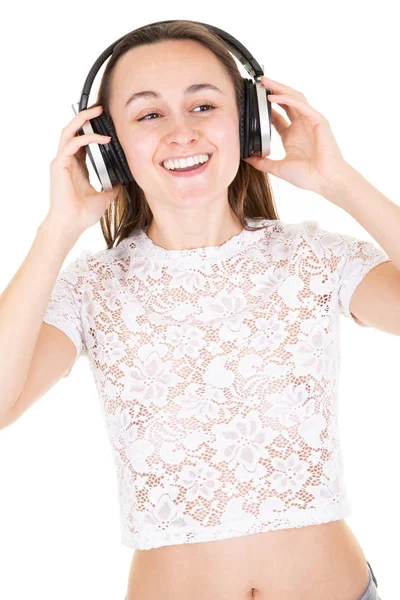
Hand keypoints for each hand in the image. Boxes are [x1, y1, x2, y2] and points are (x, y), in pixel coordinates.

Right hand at [49, 104, 120, 235]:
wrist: (72, 224)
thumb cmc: (83, 213)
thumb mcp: (105, 196)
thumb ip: (112, 186)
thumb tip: (123, 180)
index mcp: (76, 166)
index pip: (82, 140)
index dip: (92, 129)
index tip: (106, 122)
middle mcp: (67, 161)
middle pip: (73, 130)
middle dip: (85, 117)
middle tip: (100, 108)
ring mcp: (61, 162)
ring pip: (69, 131)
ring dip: (83, 120)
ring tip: (97, 112)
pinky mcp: (60, 165)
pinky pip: (72, 144)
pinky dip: (87, 138)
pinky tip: (102, 139)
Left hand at [242, 76, 347, 195]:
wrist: (324, 180)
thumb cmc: (307, 176)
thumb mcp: (278, 168)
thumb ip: (262, 163)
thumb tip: (247, 159)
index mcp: (292, 136)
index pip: (277, 116)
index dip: (266, 107)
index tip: (253, 101)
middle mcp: (301, 126)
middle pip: (286, 102)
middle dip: (273, 90)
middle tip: (259, 83)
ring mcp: (310, 121)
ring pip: (294, 98)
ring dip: (280, 89)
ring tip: (266, 83)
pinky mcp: (317, 120)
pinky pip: (300, 105)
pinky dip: (287, 99)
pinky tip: (273, 97)